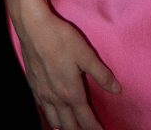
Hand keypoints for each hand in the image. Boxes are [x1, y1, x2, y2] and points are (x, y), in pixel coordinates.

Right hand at [13, 8, 120, 129]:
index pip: (85, 118)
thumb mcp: (86, 54)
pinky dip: (50, 116)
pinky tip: (52, 114)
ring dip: (64, 126)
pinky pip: (42, 109)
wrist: (34, 29)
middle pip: (68, 124)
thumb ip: (101, 74)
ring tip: (71, 128)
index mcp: (71, 92)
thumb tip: (117, 90)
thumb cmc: (62, 39)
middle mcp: (56, 98)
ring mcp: (42, 93)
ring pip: (53, 120)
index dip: (94, 128)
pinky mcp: (33, 86)